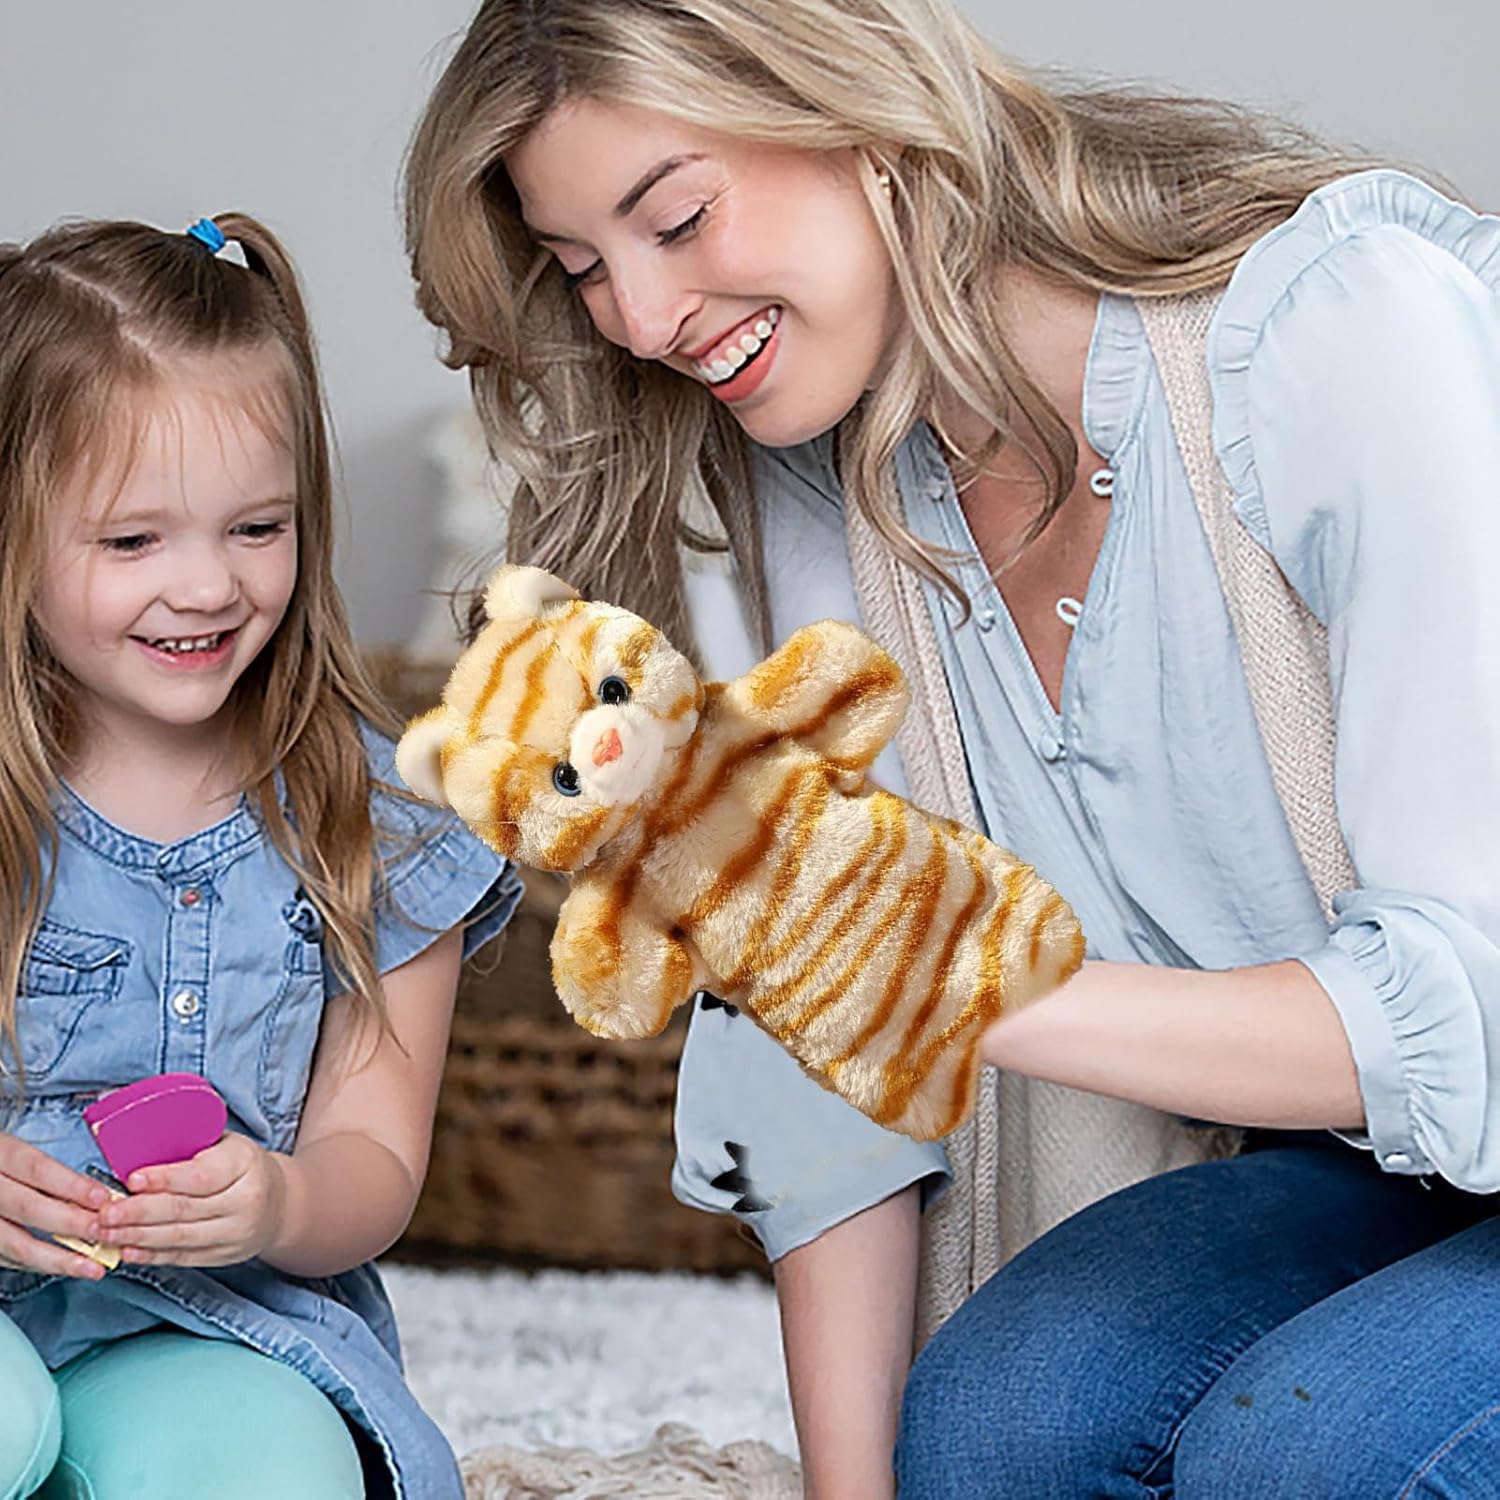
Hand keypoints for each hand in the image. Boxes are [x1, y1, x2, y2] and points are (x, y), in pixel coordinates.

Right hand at [0, 1131, 111, 1279]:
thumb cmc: (2, 1161)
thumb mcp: (16, 1150)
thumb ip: (49, 1168)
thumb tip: (97, 1190)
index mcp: (0, 1155)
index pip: (37, 1169)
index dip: (71, 1184)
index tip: (102, 1197)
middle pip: (28, 1207)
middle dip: (70, 1222)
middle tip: (103, 1231)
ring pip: (15, 1245)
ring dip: (58, 1258)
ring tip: (93, 1266)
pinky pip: (10, 1259)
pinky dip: (41, 1265)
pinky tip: (68, 1268)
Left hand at [98, 1133, 287, 1266]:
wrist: (279, 1202)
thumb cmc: (240, 1166)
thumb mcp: (225, 1144)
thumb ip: (188, 1145)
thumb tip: (131, 1145)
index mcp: (244, 1164)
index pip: (201, 1176)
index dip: (164, 1179)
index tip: (131, 1180)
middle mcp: (245, 1201)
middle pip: (184, 1210)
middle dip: (138, 1213)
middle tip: (104, 1213)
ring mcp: (236, 1233)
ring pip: (179, 1237)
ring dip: (137, 1237)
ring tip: (105, 1232)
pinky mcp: (224, 1256)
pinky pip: (182, 1257)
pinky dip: (151, 1256)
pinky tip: (127, 1251)